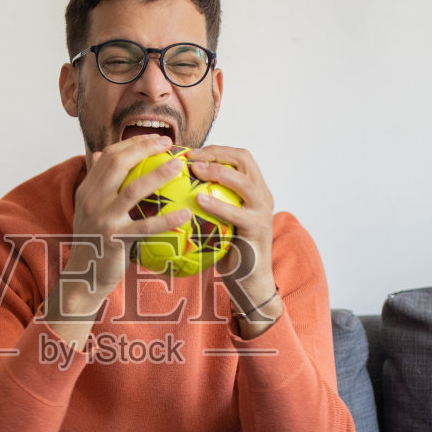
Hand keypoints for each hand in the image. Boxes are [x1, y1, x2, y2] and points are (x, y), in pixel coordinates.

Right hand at [42, 135, 189, 344]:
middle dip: (144, 149)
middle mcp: (91, 200)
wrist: (84, 276)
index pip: (109, 155)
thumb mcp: (91, 209)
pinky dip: (166, 219)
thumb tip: (102, 153)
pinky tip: (185, 215)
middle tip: (169, 145)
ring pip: (132, 190)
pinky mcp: (114, 239)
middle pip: (118, 164)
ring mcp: (101, 219)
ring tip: (179, 167)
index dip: (133, 143)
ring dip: (158, 174)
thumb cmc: (96, 241)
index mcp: (87, 190)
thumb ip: (97, 183)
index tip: (156, 138)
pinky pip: (145, 227)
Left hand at [187, 145, 280, 333]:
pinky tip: (198, 199)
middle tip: (189, 156)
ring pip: (244, 182)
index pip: (238, 156)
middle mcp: (262, 195)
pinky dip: (217, 203)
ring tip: (194, 169)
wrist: (251, 282)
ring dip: (218, 171)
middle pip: (244, 159)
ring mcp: (263, 211)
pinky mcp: (258, 229)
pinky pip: (237, 213)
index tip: (188, 151)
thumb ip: (205, 204)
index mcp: (254, 189)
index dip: (214, 148)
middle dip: (216, 152)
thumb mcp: (218, 223)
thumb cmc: (229, 252)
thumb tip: (169, 191)